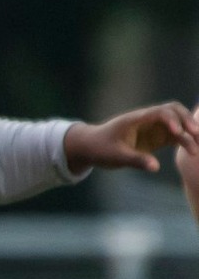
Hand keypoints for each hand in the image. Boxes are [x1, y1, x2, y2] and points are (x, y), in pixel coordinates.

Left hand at [63, 102, 198, 175]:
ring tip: (195, 150)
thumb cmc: (100, 149)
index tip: (177, 132)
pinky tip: (192, 151)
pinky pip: (175, 135)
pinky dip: (185, 140)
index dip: (172, 119)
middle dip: (187, 120)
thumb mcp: (115, 156)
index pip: (160, 112)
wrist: (91, 147)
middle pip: (174, 111)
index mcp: (136, 119)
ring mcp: (153, 127)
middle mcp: (147, 120)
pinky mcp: (156, 137)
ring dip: (189, 132)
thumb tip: (155, 167)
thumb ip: (135, 160)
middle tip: (196, 134)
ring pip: (178, 123)